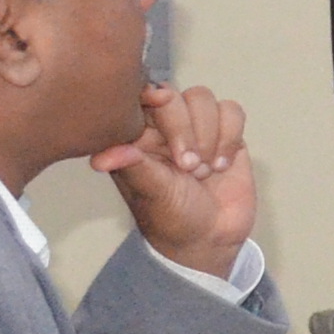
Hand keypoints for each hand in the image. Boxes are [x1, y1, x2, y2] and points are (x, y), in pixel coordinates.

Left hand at [96, 81, 256, 275]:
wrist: (210, 238)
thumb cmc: (170, 217)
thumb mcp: (150, 193)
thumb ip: (131, 166)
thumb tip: (100, 158)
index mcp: (137, 135)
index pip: (139, 97)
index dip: (149, 95)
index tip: (158, 102)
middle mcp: (165, 126)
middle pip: (174, 95)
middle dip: (184, 129)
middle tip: (187, 167)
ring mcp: (198, 127)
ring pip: (204, 98)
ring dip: (208, 135)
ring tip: (203, 171)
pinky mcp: (227, 134)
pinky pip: (232, 112)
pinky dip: (229, 137)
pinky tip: (222, 165)